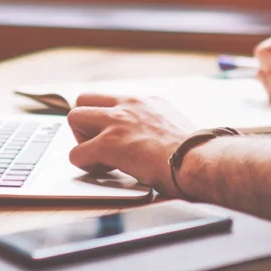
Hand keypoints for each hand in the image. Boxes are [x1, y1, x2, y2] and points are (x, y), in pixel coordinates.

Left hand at [67, 93, 194, 195]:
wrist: (197, 158)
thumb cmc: (193, 151)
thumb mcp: (174, 126)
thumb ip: (156, 125)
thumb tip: (152, 139)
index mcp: (147, 101)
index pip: (111, 99)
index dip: (106, 119)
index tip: (113, 135)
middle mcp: (130, 104)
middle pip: (85, 99)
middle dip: (85, 123)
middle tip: (99, 144)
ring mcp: (117, 122)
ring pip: (74, 117)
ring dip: (81, 140)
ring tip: (100, 158)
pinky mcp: (109, 144)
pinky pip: (76, 153)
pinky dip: (85, 165)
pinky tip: (104, 171)